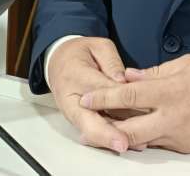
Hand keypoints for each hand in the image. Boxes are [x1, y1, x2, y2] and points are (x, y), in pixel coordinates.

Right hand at [47, 36, 131, 152]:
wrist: (58, 62)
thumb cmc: (79, 54)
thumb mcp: (98, 46)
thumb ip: (111, 62)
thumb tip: (122, 80)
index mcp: (76, 75)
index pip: (98, 89)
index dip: (116, 99)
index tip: (131, 106)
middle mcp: (73, 99)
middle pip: (88, 120)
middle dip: (106, 133)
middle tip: (122, 142)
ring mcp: (75, 113)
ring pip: (92, 129)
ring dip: (110, 138)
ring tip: (131, 143)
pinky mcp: (80, 120)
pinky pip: (94, 129)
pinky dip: (109, 136)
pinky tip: (127, 140)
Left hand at [80, 54, 189, 153]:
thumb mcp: (188, 63)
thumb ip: (155, 72)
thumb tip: (130, 77)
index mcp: (171, 91)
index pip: (128, 96)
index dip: (103, 97)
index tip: (87, 96)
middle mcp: (173, 117)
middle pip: (128, 130)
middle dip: (104, 127)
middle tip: (88, 122)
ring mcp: (179, 136)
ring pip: (142, 141)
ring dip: (123, 134)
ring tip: (109, 127)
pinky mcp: (187, 147)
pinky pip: (160, 143)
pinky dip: (147, 137)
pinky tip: (140, 129)